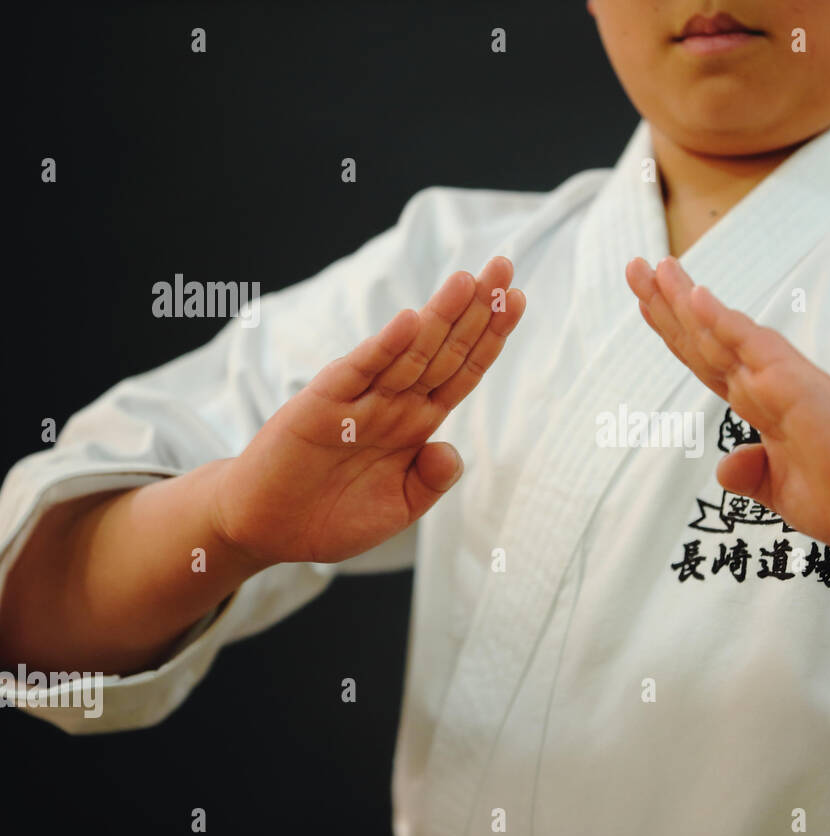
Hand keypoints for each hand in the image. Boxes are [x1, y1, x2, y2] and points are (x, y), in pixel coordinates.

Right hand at [211, 256, 525, 564]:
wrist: (267, 529)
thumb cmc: (332, 517)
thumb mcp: (397, 509)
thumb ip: (429, 482)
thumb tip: (453, 452)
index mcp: (416, 423)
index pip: (462, 370)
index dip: (490, 336)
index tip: (518, 300)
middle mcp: (392, 403)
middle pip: (443, 349)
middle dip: (476, 310)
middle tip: (504, 267)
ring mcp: (358, 399)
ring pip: (408, 352)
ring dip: (439, 316)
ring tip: (469, 280)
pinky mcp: (322, 404)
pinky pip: (359, 371)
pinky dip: (384, 347)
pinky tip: (411, 320)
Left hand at [626, 256, 829, 547]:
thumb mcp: (784, 492)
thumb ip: (754, 475)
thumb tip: (725, 466)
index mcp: (764, 406)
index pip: (709, 361)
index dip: (676, 332)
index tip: (648, 302)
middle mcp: (769, 384)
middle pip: (704, 339)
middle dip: (667, 304)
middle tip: (634, 267)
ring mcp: (780, 381)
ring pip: (721, 334)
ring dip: (684, 301)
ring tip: (652, 269)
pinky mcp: (796, 385)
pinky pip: (753, 346)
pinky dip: (723, 322)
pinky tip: (696, 297)